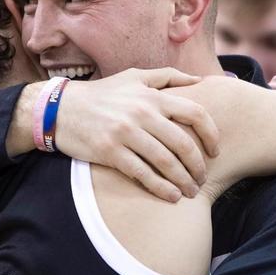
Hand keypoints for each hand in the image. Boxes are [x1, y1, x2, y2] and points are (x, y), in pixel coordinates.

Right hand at [55, 68, 220, 201]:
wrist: (59, 109)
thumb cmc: (102, 94)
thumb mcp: (134, 77)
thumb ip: (167, 77)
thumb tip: (200, 80)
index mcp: (152, 96)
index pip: (195, 113)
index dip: (212, 135)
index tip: (215, 151)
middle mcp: (142, 114)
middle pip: (184, 144)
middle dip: (198, 166)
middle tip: (203, 178)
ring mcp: (126, 134)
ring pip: (166, 162)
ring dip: (184, 181)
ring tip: (192, 192)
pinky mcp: (110, 152)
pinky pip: (143, 174)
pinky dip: (162, 188)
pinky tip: (172, 197)